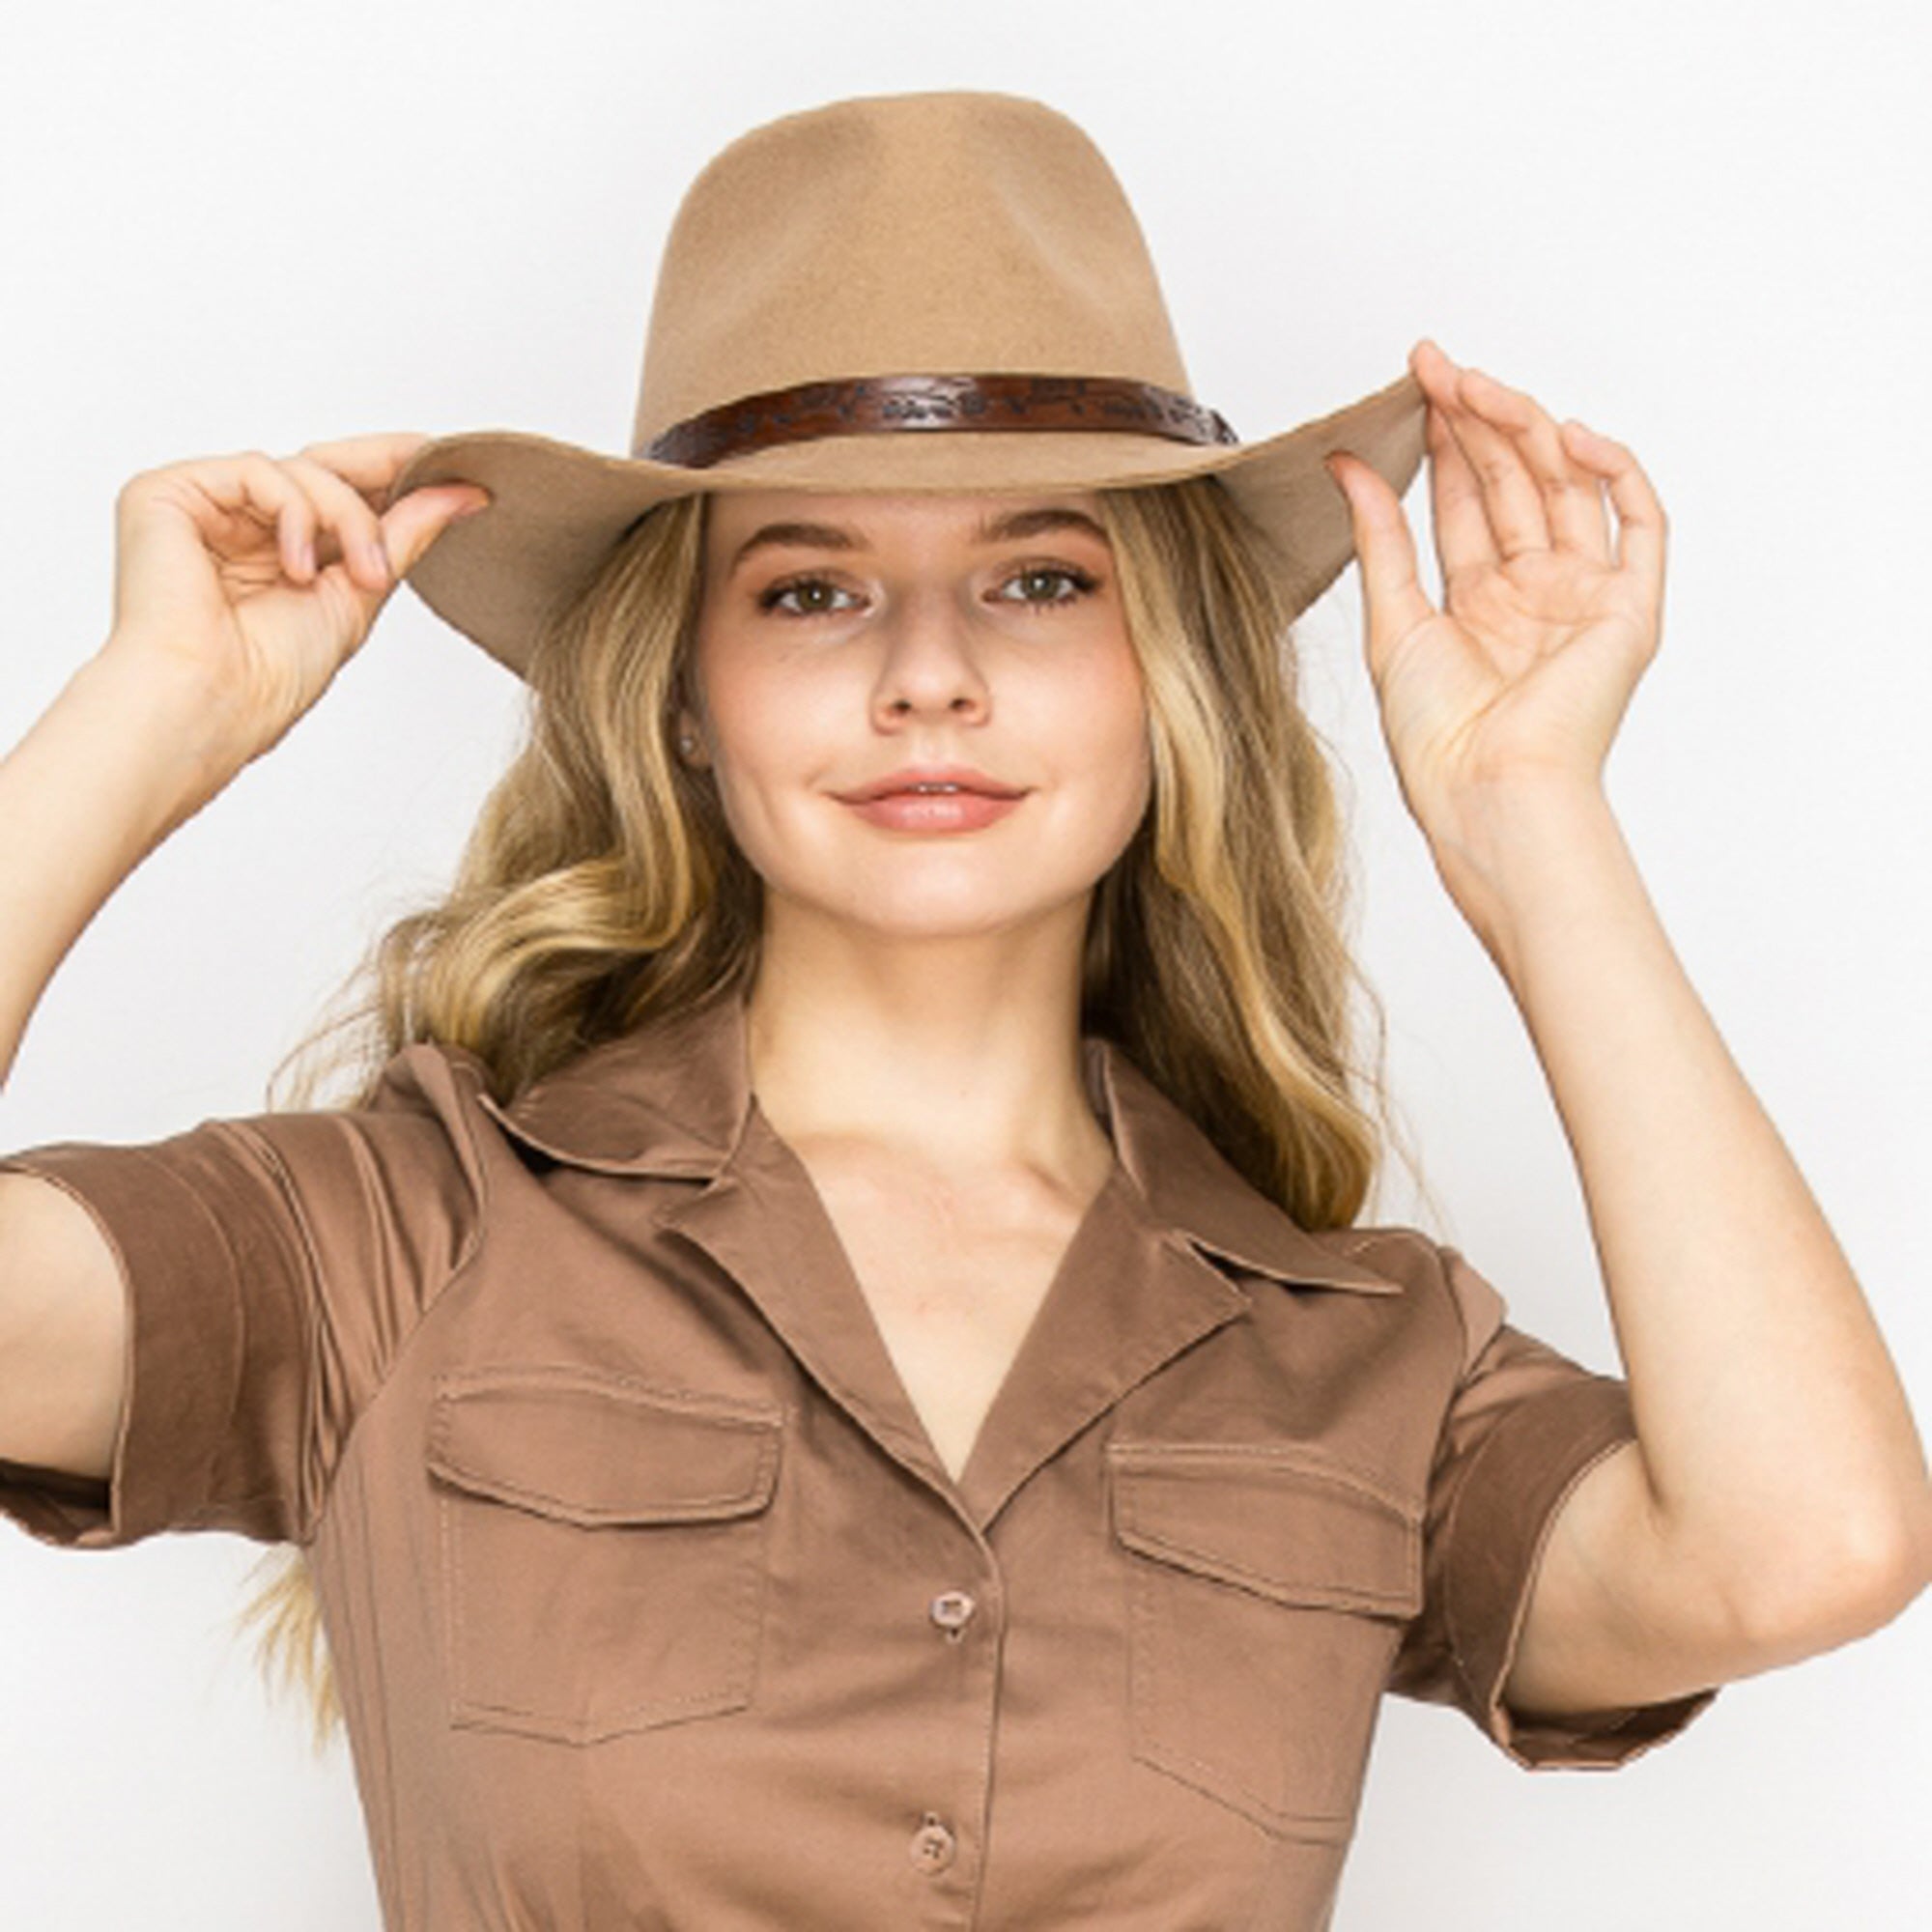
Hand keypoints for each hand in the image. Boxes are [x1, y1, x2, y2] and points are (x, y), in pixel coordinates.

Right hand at [96, 433, 488, 770]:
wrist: (211, 706)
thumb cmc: (268, 678)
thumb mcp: (360, 596)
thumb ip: (402, 538)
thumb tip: (458, 495)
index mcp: (275, 550)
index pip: (338, 492)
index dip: (394, 475)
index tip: (458, 472)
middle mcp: (236, 524)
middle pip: (320, 467)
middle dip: (385, 471)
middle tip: (441, 473)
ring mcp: (201, 507)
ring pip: (301, 470)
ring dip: (350, 518)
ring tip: (365, 576)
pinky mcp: (166, 495)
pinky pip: (258, 471)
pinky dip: (297, 514)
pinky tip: (299, 569)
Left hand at [1325, 338, 1666, 844]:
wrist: (1486, 792)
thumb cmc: (1437, 737)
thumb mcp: (1392, 621)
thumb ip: (1379, 538)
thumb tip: (1344, 464)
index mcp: (1478, 604)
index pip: (1467, 501)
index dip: (1443, 440)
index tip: (1413, 384)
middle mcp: (1535, 594)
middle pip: (1514, 483)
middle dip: (1477, 420)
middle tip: (1438, 366)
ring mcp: (1584, 597)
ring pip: (1567, 487)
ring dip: (1527, 429)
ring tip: (1478, 386)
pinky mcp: (1629, 610)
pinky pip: (1640, 524)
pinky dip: (1614, 472)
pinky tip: (1567, 435)